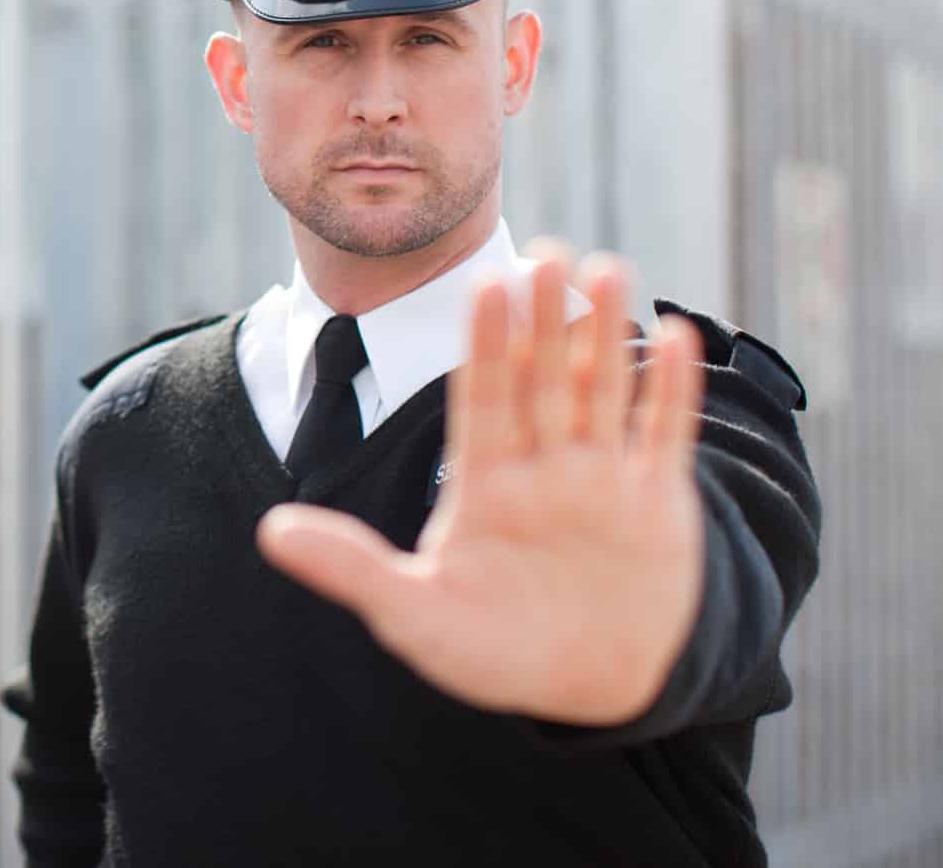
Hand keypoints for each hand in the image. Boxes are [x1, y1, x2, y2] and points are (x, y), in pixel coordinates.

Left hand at [254, 246, 706, 724]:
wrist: (586, 691)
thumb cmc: (491, 652)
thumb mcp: (412, 614)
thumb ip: (351, 568)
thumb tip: (268, 532)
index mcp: (484, 485)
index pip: (481, 397)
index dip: (484, 342)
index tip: (484, 283)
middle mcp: (543, 470)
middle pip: (542, 379)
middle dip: (543, 319)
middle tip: (545, 251)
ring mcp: (601, 482)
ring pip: (601, 392)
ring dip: (604, 336)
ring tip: (606, 269)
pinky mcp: (657, 506)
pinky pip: (664, 436)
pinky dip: (670, 390)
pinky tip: (673, 333)